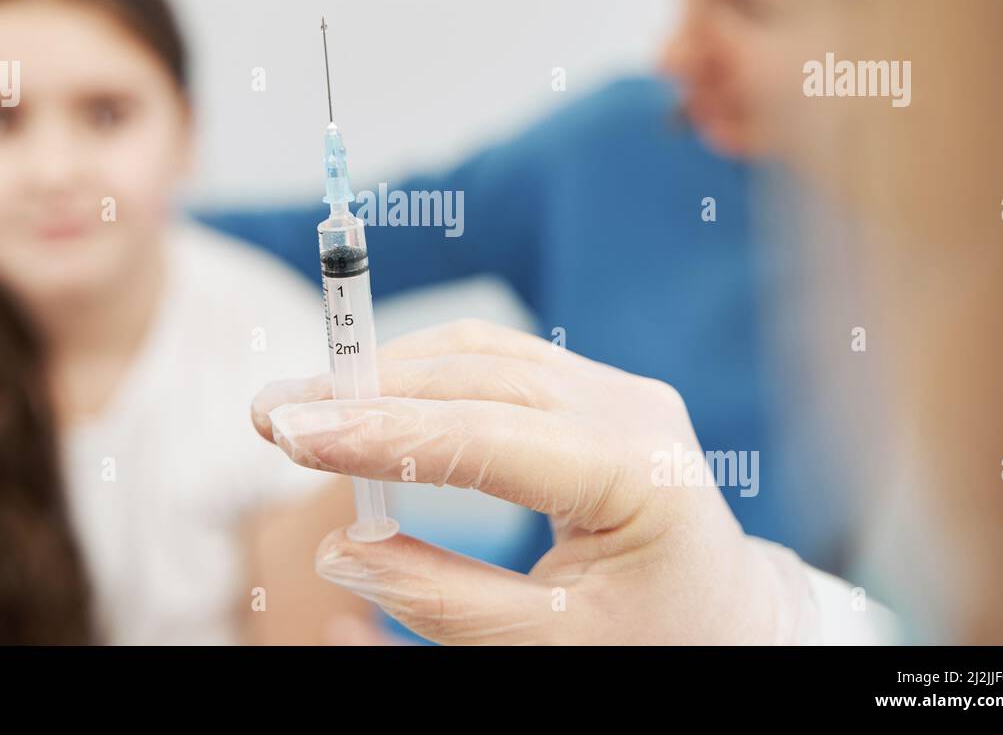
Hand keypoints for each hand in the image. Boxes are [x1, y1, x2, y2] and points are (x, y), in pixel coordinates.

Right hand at [251, 319, 818, 644]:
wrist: (732, 621)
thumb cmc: (654, 643)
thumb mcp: (552, 648)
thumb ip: (443, 601)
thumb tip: (341, 550)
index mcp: (638, 475)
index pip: (484, 436)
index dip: (376, 432)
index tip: (290, 433)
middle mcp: (632, 410)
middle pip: (475, 377)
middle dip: (364, 392)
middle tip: (270, 415)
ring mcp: (617, 390)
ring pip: (479, 355)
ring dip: (385, 374)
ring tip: (305, 405)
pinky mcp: (595, 391)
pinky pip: (496, 363)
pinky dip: (423, 375)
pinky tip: (368, 394)